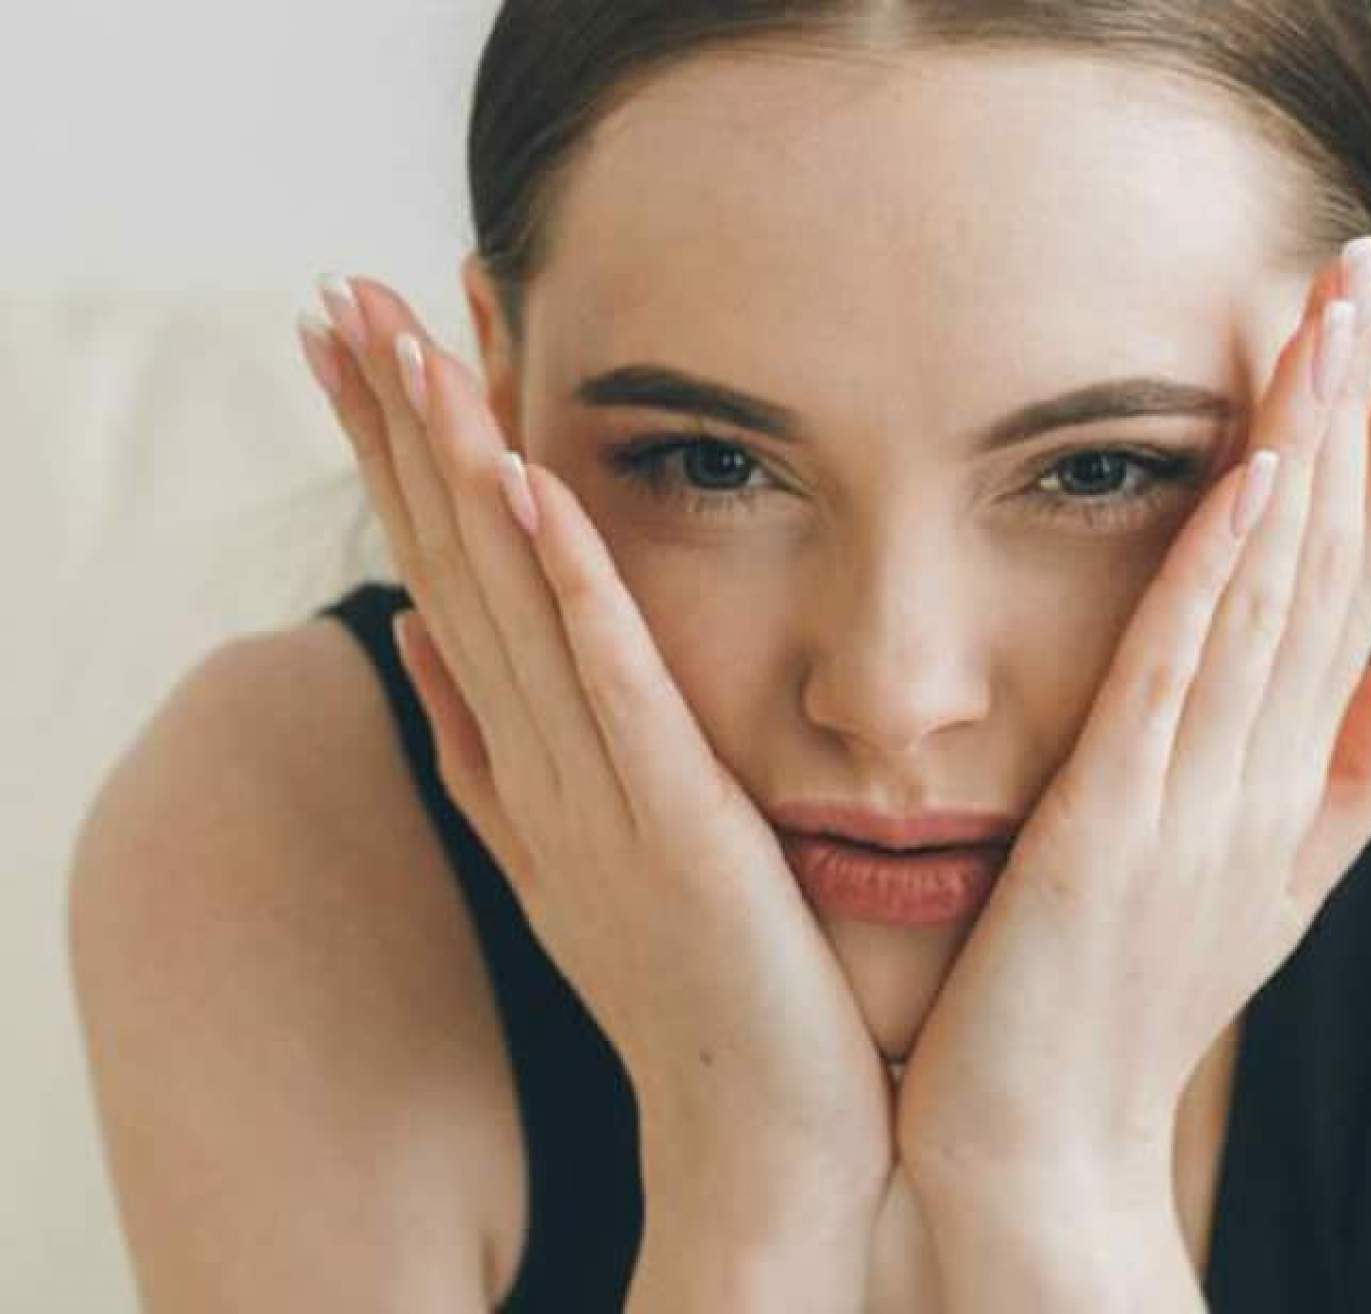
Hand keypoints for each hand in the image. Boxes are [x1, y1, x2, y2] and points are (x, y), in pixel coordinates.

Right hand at [295, 278, 893, 1256]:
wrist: (762, 1130)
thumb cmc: (700, 989)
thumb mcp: (581, 861)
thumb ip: (500, 759)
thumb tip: (430, 656)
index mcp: (522, 771)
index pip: (446, 588)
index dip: (397, 469)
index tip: (363, 353)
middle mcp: (534, 770)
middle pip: (448, 573)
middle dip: (390, 434)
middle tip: (337, 299)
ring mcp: (591, 794)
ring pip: (506, 603)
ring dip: (451, 467)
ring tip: (400, 341)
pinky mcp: (667, 820)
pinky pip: (605, 677)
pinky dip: (560, 577)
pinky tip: (524, 480)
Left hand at [894, 238, 1370, 1216]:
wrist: (1040, 1152)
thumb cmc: (1127, 1007)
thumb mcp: (1261, 884)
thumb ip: (1354, 769)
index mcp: (1286, 776)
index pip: (1359, 584)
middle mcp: (1263, 775)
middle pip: (1330, 565)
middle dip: (1367, 415)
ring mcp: (1198, 802)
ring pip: (1267, 598)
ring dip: (1307, 454)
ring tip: (1335, 322)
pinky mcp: (1115, 832)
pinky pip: (1174, 678)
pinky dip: (1217, 574)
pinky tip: (1246, 476)